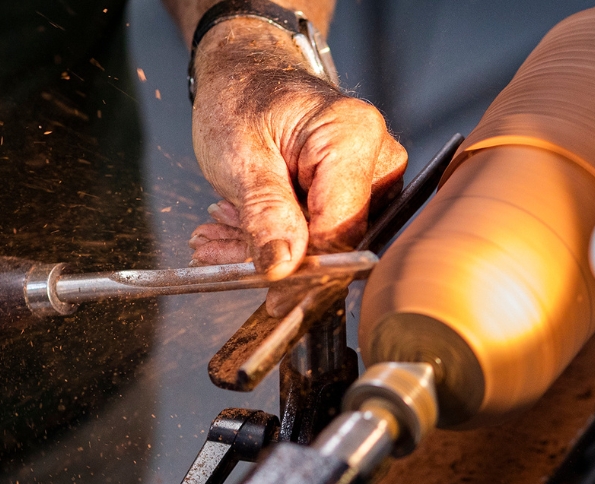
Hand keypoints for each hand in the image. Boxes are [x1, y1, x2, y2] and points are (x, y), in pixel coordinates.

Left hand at [186, 17, 406, 314]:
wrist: (245, 77)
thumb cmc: (241, 100)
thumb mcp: (241, 158)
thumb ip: (266, 214)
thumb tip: (283, 268)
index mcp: (353, 136)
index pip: (341, 228)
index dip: (306, 269)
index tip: (272, 295)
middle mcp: (376, 156)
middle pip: (336, 238)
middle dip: (276, 255)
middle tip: (218, 252)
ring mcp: (371, 177)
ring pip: (324, 241)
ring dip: (267, 246)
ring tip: (219, 233)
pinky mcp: (356, 192)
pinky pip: (319, 231)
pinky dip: (274, 236)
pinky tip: (238, 228)